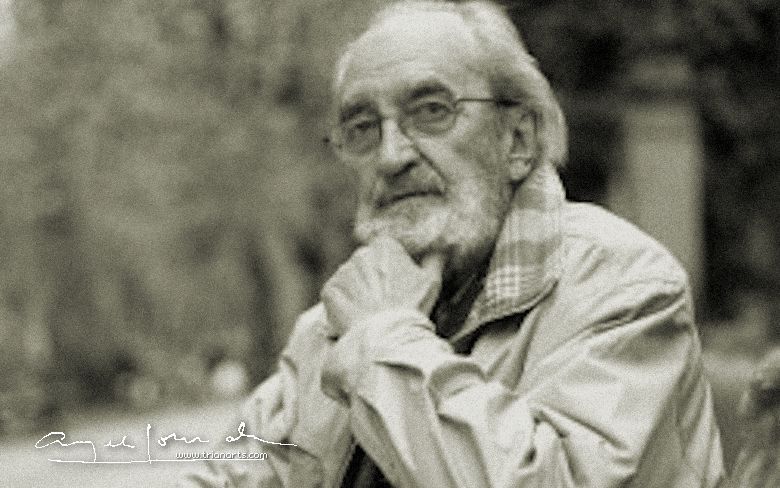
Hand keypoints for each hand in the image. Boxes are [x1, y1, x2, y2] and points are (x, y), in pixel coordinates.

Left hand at [321, 236, 443, 337]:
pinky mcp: (329, 291)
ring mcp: (342, 272)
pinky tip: (356, 317)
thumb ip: (434, 259)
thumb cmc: (411, 307)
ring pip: (350, 281)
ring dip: (357, 292)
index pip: (386, 253)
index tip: (397, 287)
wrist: (386, 335)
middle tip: (384, 302)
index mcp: (384, 246)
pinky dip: (343, 305)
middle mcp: (360, 254)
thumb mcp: (431, 281)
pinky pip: (336, 296)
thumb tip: (440, 249)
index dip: (392, 271)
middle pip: (365, 265)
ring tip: (370, 313)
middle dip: (372, 280)